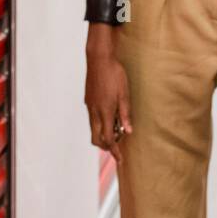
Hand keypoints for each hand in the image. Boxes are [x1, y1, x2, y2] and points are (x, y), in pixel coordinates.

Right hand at [85, 24, 132, 164]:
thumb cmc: (114, 74)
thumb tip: (128, 131)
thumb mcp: (124, 93)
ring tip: (118, 130)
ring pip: (93, 129)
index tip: (120, 159)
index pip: (107, 138)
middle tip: (119, 146)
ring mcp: (89, 106)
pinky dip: (101, 124)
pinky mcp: (88, 101)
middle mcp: (94, 112)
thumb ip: (125, 114)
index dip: (114, 150)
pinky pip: (92, 119)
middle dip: (106, 146)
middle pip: (96, 138)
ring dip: (103, 134)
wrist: (99, 58)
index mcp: (104, 111)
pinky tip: (111, 116)